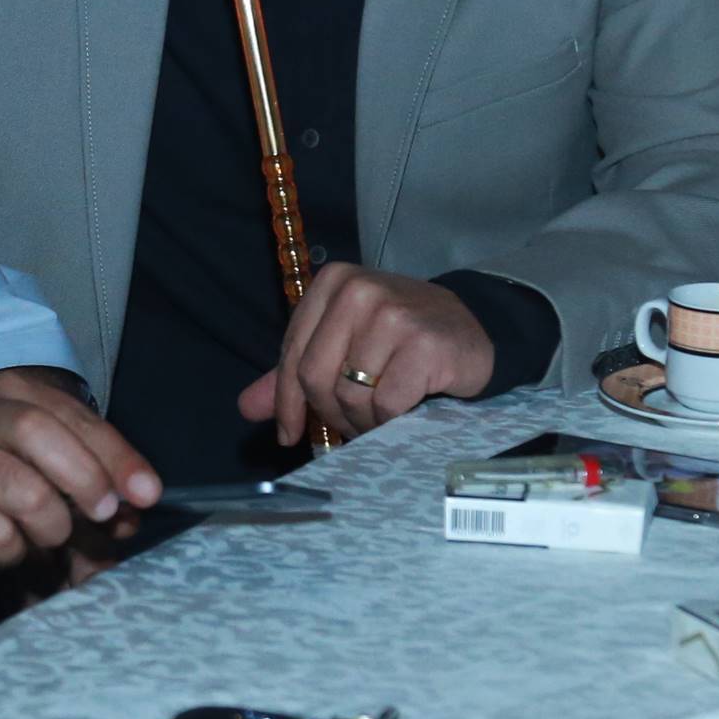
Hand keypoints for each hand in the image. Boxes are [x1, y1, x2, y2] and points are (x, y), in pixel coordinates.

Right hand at [0, 370, 160, 566]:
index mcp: (15, 393)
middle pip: (48, 437)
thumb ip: (75, 471)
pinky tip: (11, 552)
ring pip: (25, 491)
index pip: (79, 419)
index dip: (120, 458)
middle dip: (88, 481)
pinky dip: (14, 552)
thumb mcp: (20, 452)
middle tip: (104, 516)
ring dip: (51, 527)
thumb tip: (130, 513)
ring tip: (47, 541)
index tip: (147, 496)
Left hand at [238, 263, 494, 444]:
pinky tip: (407, 410)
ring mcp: (393, 315)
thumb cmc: (400, 341)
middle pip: (316, 377)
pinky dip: (392, 420)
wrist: (471, 331)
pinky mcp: (423, 345)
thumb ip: (295, 371)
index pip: (293, 356)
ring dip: (364, 419)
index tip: (288, 434)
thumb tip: (247, 407)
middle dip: (330, 414)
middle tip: (350, 426)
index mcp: (333, 283)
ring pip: (351, 396)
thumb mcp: (344, 344)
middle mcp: (359, 291)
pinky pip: (386, 405)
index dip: (287, 402)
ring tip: (382, 413)